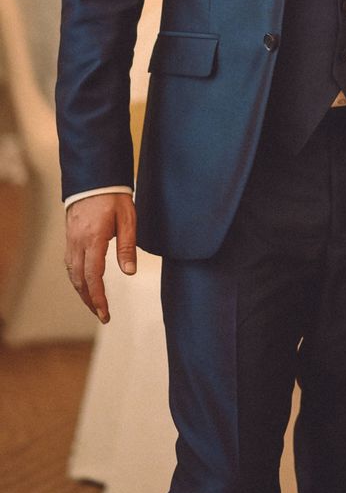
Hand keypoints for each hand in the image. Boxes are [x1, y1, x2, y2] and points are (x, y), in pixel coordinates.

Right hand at [64, 192, 136, 322]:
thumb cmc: (114, 197)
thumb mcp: (128, 219)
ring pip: (73, 273)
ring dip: (82, 291)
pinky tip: (86, 283)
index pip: (93, 276)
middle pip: (80, 280)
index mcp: (93, 239)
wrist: (95, 178)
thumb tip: (129, 273)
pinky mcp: (70, 237)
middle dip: (90, 300)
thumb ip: (127, 246)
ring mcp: (71, 240)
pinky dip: (77, 278)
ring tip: (95, 303)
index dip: (98, 298)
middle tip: (102, 315)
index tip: (105, 314)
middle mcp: (77, 242)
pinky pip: (70, 263)